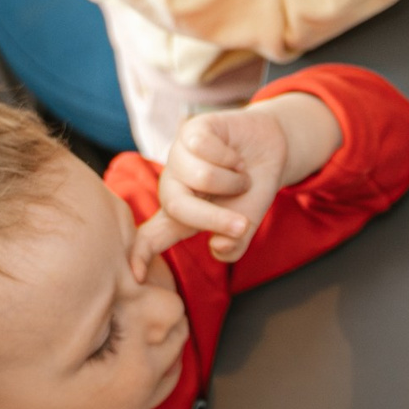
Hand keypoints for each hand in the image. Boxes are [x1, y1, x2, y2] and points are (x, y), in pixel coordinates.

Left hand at [136, 107, 291, 265]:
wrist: (272, 150)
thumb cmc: (252, 188)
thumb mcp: (248, 222)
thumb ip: (234, 242)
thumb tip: (217, 246)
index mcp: (180, 213)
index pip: (152, 236)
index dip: (142, 254)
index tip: (136, 276)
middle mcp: (173, 185)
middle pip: (179, 208)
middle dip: (217, 218)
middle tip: (244, 223)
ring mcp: (179, 156)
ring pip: (201, 176)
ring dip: (234, 180)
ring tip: (239, 175)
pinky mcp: (189, 131)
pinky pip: (206, 149)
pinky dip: (232, 157)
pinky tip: (234, 154)